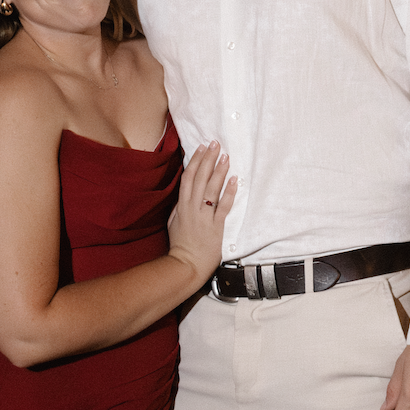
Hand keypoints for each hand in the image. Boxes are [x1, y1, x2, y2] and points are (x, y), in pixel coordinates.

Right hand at [166, 142, 236, 284]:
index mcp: (182, 206)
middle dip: (208, 159)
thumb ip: (179, 208)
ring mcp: (204, 217)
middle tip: (216, 143)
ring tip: (226, 156)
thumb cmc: (180, 246)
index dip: (196, 161)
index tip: (202, 148)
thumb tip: (184, 195)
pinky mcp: (216, 227)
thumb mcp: (174, 223)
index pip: (188, 178)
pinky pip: (223, 206)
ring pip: (212, 189)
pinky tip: (235, 180)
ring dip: (219, 171)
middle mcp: (192, 208)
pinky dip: (229, 192)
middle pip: (200, 178)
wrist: (186, 265)